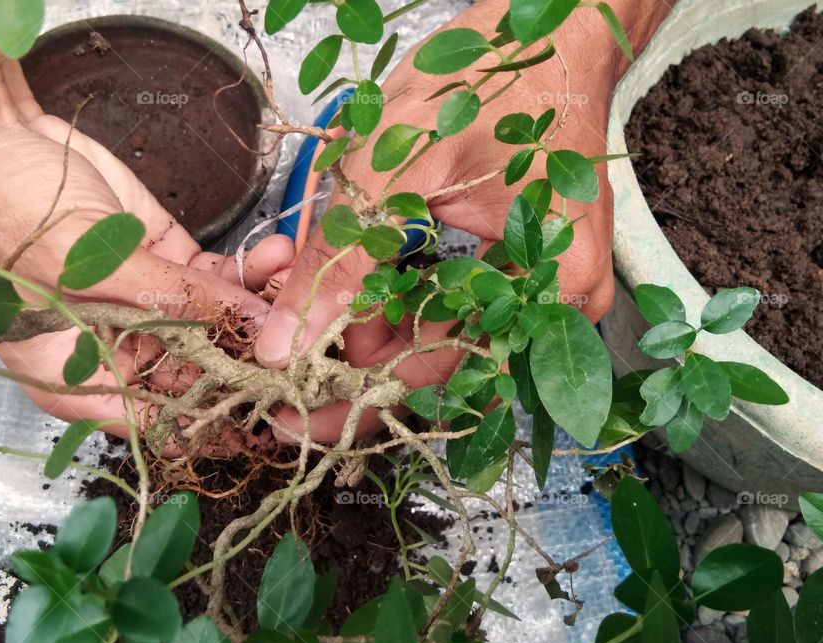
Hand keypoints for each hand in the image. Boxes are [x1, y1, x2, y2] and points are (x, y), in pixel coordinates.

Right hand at [0, 60, 293, 435]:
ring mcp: (143, 307)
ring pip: (215, 324)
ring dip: (256, 309)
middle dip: (250, 358)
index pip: (159, 422)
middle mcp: (115, 352)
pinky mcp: (164, 265)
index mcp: (77, 379)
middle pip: (198, 375)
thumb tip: (249, 323)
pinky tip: (276, 258)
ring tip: (299, 289)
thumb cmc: (5, 215)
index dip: (214, 422)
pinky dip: (246, 272)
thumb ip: (172, 297)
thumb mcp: (90, 266)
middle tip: (304, 343)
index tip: (270, 409)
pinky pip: (214, 281)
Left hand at [254, 0, 670, 442]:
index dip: (355, 394)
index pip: (433, 370)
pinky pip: (449, 304)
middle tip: (285, 351)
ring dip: (369, 323)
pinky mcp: (520, 268)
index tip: (293, 411)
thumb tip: (284, 347)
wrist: (548, 31)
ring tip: (309, 304)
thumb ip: (339, 260)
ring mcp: (539, 286)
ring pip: (436, 333)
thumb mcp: (395, 163)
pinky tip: (354, 282)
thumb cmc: (490, 77)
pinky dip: (396, 298)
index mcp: (544, 283)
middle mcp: (551, 302)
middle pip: (434, 360)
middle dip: (354, 356)